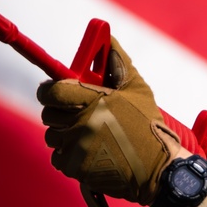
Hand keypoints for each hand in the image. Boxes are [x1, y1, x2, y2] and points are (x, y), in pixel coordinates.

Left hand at [37, 36, 179, 203]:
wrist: (158, 168)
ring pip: (52, 137)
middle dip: (58, 113)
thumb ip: (119, 63)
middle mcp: (82, 122)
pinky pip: (58, 158)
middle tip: (75, 115)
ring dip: (64, 136)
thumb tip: (108, 38)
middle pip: (48, 114)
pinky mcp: (76, 168)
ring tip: (87, 137)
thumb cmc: (147, 126)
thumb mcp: (138, 89)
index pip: (52, 91)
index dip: (49, 91)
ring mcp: (78, 146)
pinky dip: (69, 156)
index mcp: (94, 99)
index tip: (55, 93)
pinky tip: (88, 154)